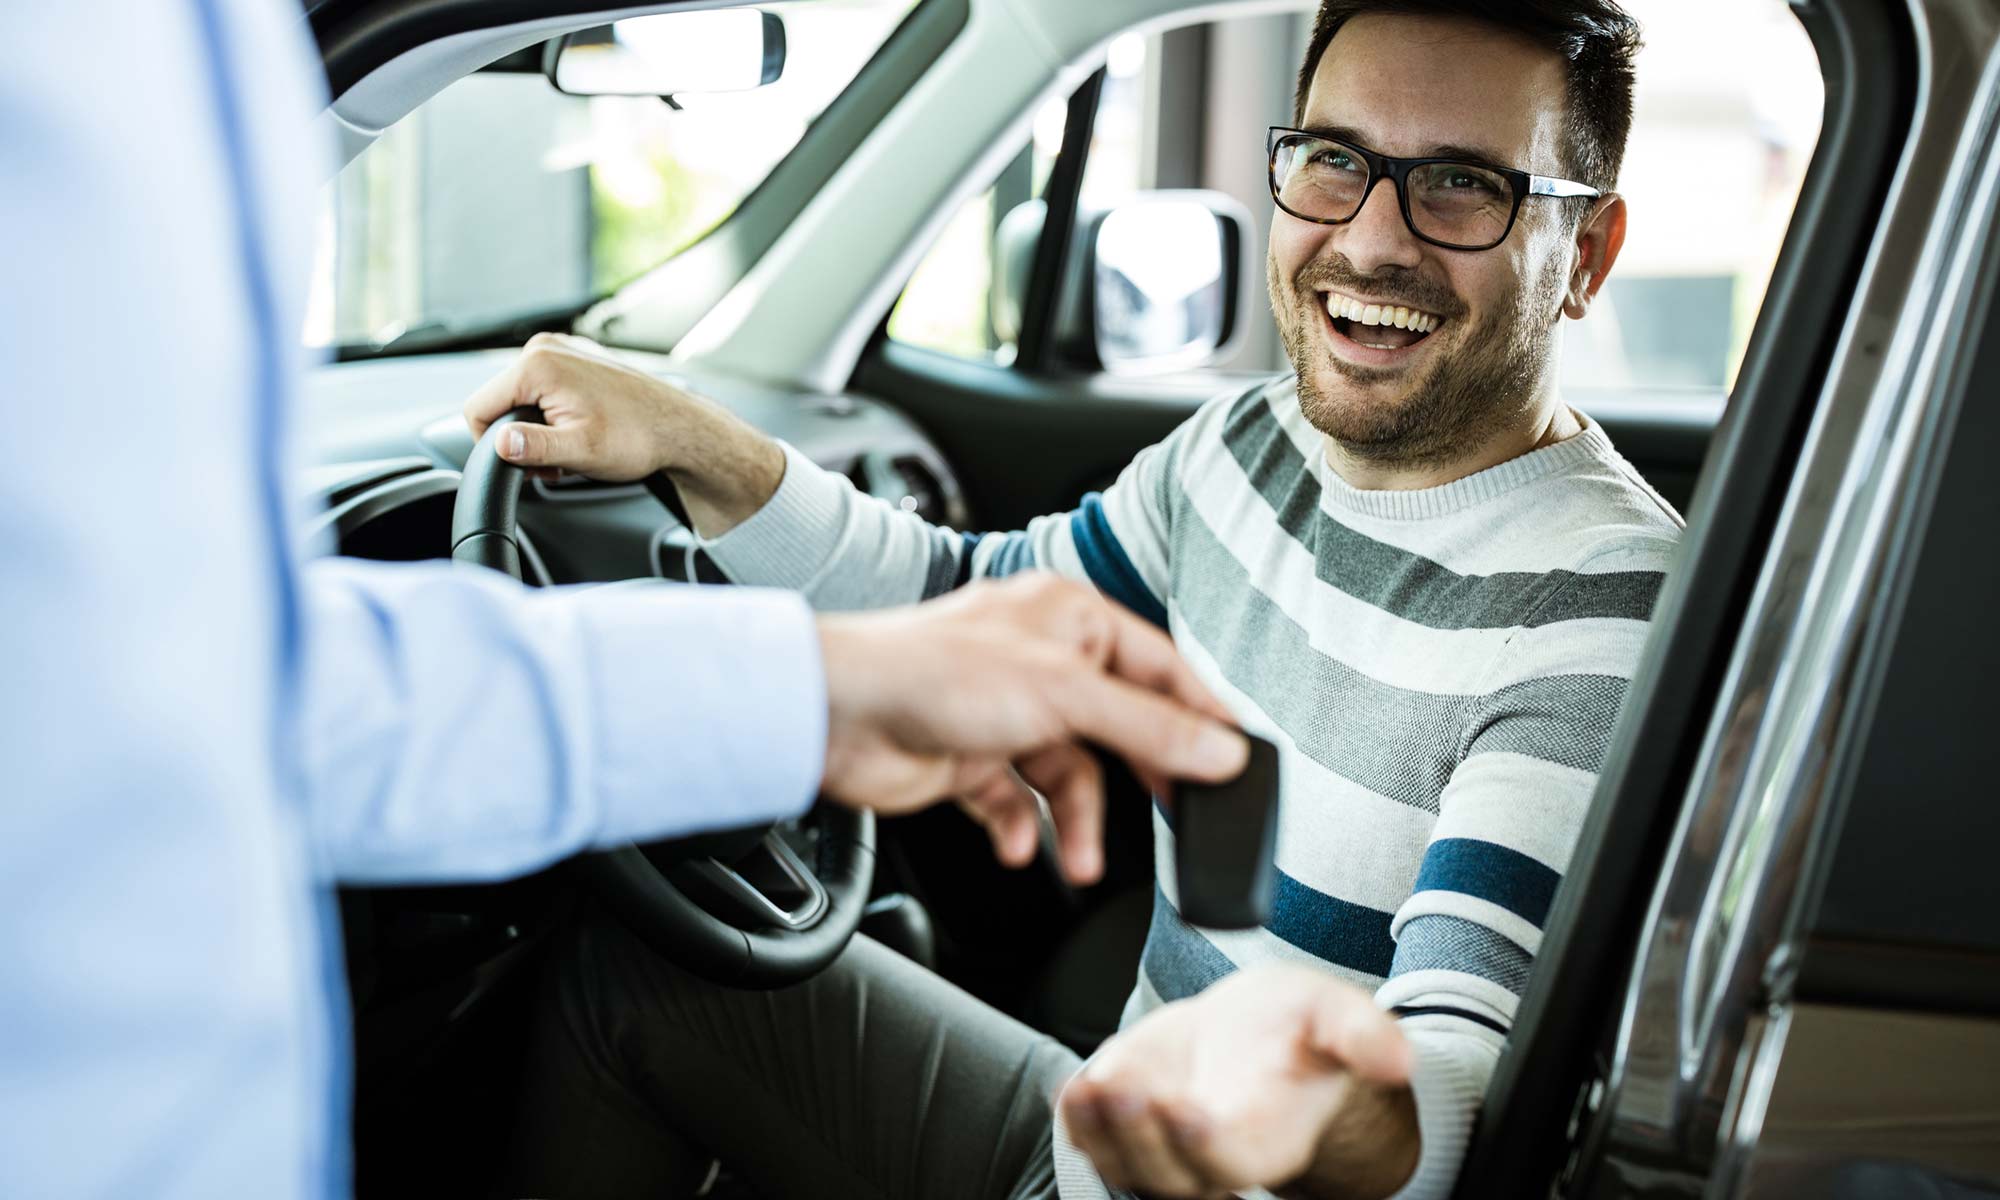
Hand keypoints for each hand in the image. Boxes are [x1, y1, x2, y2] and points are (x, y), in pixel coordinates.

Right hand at [463, 332, 683, 480]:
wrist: (679, 428)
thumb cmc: (638, 437)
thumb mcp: (580, 450)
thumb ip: (534, 447)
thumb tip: (501, 443)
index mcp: (538, 364)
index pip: (477, 407)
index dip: (492, 444)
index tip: (524, 463)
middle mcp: (545, 348)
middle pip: (500, 401)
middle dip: (520, 437)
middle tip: (556, 459)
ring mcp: (562, 349)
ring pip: (521, 397)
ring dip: (538, 428)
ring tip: (572, 446)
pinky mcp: (576, 358)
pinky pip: (544, 389)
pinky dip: (554, 414)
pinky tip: (580, 429)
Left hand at [816, 573, 1248, 884]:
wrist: (833, 714)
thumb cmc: (930, 671)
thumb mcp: (1063, 695)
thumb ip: (1148, 728)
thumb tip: (1220, 751)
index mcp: (1069, 617)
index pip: (1160, 668)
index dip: (1199, 715)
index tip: (1235, 762)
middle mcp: (1040, 660)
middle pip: (1119, 726)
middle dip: (1141, 777)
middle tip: (1176, 818)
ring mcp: (1005, 711)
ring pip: (1070, 775)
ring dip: (1076, 822)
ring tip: (1080, 859)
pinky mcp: (971, 758)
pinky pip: (1019, 803)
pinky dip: (1022, 829)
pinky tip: (1020, 846)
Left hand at [1059, 964, 1418, 1199]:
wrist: (1250, 1032)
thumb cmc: (1296, 1029)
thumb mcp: (1332, 1015)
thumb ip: (1362, 1035)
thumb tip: (1400, 1058)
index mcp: (1269, 1137)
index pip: (1232, 1160)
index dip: (1205, 1143)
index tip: (1185, 1109)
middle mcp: (1212, 1156)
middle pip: (1170, 1174)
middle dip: (1142, 1136)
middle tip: (1125, 1088)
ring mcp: (1162, 1147)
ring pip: (1124, 1162)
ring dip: (1102, 1130)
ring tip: (1091, 1087)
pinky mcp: (1124, 1125)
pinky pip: (1094, 1139)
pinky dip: (1079, 1120)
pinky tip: (1074, 1088)